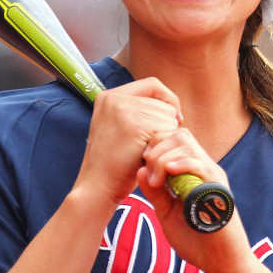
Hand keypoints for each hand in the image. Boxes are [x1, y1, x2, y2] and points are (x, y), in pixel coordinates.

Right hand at [72, 78, 181, 210]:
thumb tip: (172, 106)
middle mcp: (114, 97)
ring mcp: (123, 110)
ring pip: (168, 117)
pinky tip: (147, 157)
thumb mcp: (118, 128)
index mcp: (109, 96)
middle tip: (149, 147)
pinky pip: (167, 129)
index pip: (153, 85)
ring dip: (164, 137)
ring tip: (144, 152)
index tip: (175, 119)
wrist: (97, 187)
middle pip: (163, 103)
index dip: (168, 100)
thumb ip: (136, 111)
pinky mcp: (134, 125)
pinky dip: (163, 145)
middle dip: (165, 125)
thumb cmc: (113, 163)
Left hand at [136, 128, 255, 272]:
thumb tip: (140, 170)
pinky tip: (168, 174)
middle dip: (156, 148)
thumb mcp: (167, 213)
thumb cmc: (196, 240)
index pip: (173, 139)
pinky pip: (202, 165)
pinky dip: (182, 164)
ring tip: (157, 183)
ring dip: (163, 158)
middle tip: (149, 176)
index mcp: (192, 172)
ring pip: (187, 145)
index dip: (154, 147)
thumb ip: (155, 193)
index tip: (143, 169)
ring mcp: (213, 177)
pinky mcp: (219, 189)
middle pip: (179, 135)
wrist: (221, 263)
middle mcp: (204, 168)